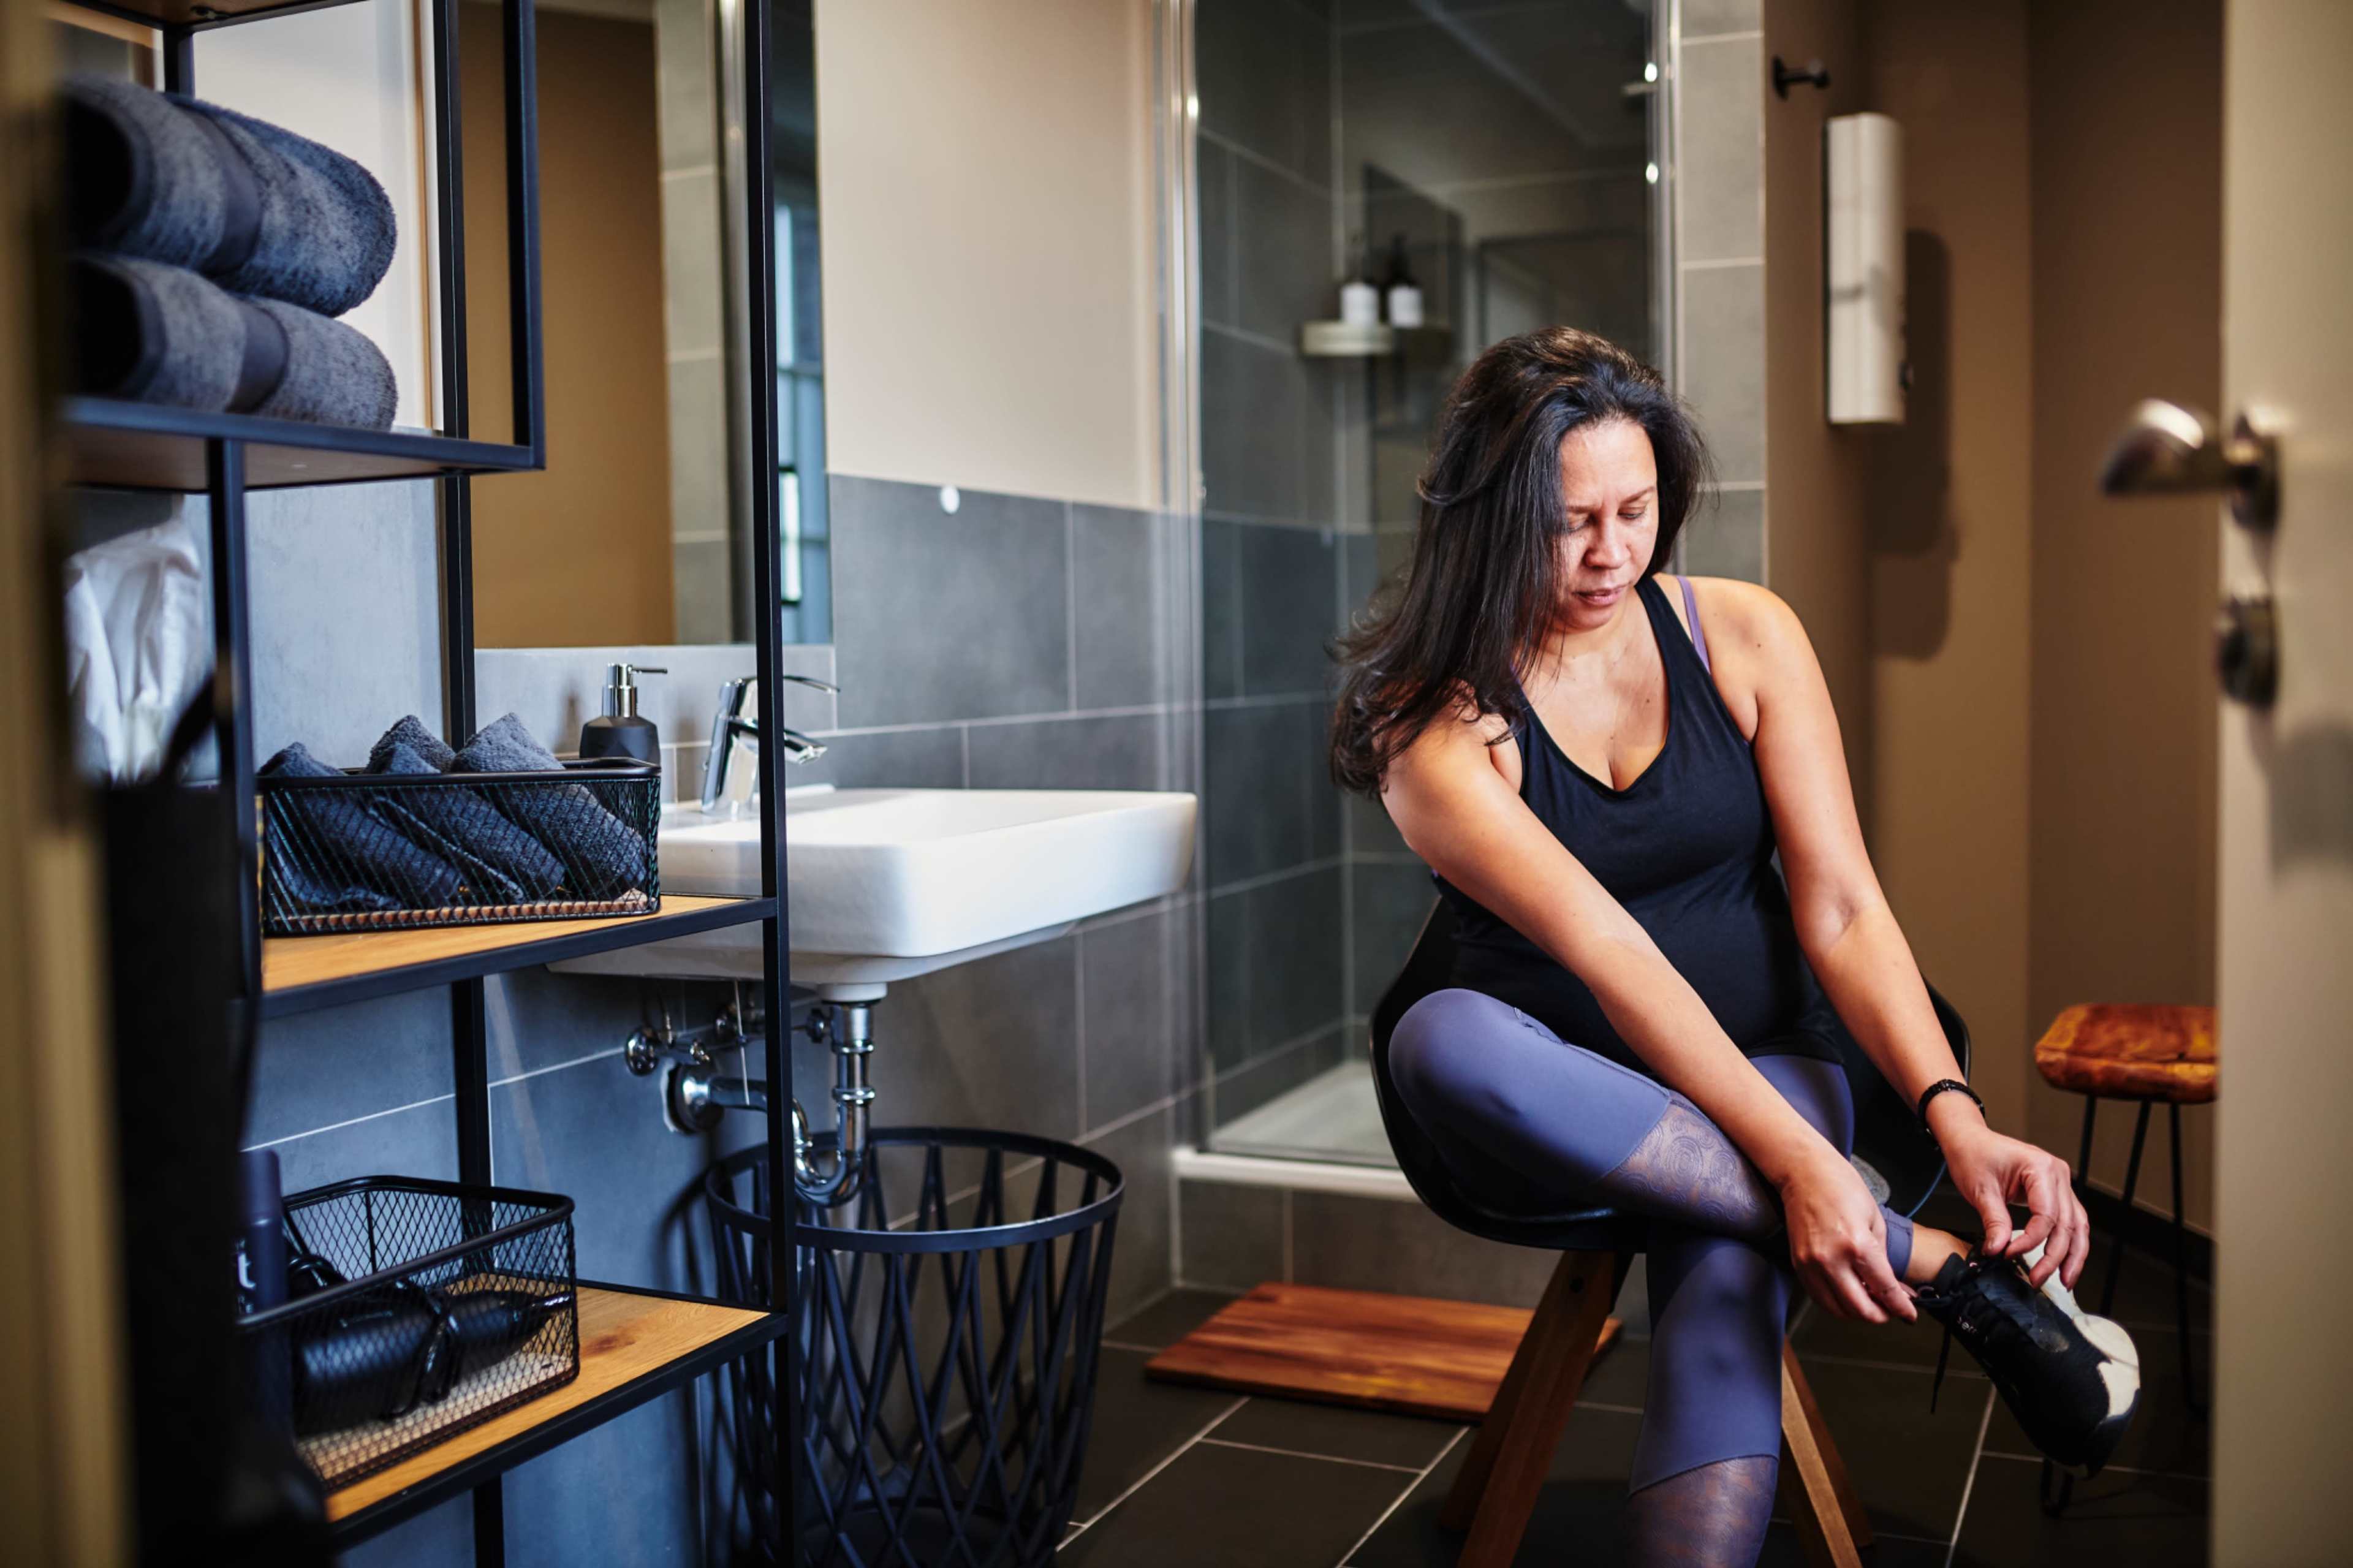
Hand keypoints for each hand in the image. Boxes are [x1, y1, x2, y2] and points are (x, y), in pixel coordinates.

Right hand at [1776, 1145, 1915, 1322]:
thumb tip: (1895, 1289)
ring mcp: (1811, 1264)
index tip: (1910, 1316)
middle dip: (1881, 1315)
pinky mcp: (1798, 1264)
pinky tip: (1849, 1292)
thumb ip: (1883, 1259)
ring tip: (1870, 1301)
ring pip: (1837, 1310)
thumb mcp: (1875, 1221)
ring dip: (1857, 1312)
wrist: (1803, 1172)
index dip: (1901, 1308)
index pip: (1885, 1290)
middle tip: (1891, 1310)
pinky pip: (1819, 1297)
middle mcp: (1831, 1260)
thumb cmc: (1842, 1187)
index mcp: (1857, 1245)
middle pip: (1860, 1309)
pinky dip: (1837, 1303)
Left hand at [1934, 1111, 2089, 1290]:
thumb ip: (1994, 1221)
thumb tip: (1999, 1250)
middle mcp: (2058, 1174)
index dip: (2031, 1241)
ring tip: (2064, 1281)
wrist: (1969, 1140)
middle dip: (2055, 1257)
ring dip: (2072, 1256)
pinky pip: (2069, 1221)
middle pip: (2068, 1224)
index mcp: (2041, 1168)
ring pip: (2077, 1226)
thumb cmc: (1973, 1155)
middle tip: (2039, 1280)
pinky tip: (2063, 1264)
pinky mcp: (2055, 1193)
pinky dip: (2068, 1244)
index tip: (2010, 1254)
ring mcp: (2060, 1183)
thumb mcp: (1980, 1189)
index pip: (2046, 1215)